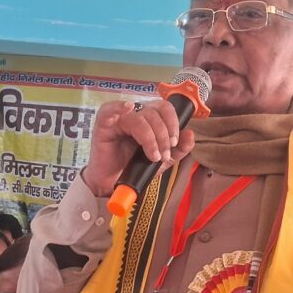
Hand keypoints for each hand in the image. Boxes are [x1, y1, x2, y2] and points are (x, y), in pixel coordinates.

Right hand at [80, 99, 195, 196]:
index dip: (173, 123)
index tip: (174, 142)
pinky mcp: (103, 124)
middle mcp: (134, 113)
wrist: (114, 184)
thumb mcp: (162, 160)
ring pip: (139, 117)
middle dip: (163, 135)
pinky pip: (110, 110)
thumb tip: (189, 133)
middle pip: (154, 112)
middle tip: (163, 155)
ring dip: (150, 138)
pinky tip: (128, 109)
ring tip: (152, 156)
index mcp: (149, 117)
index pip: (164, 108)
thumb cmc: (134, 168)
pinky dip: (119, 107)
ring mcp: (118, 117)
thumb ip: (179, 149)